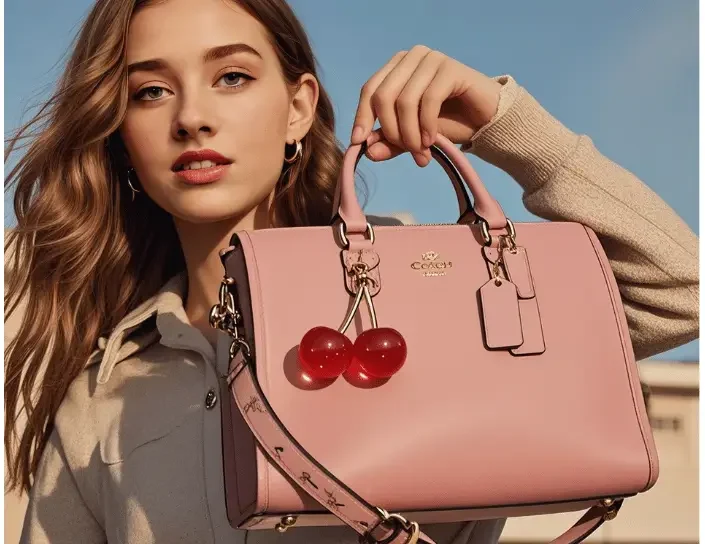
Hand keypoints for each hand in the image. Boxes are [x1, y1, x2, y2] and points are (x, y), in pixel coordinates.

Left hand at [350, 45, 501, 166]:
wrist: (485, 120)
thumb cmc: (448, 123)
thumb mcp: (413, 136)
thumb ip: (390, 142)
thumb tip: (367, 151)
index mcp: (396, 67)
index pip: (369, 90)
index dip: (362, 117)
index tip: (358, 143)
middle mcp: (411, 58)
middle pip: (383, 96)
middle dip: (392, 131)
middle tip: (408, 153)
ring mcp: (431, 59)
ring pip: (404, 101)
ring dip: (410, 134)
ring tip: (421, 153)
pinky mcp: (450, 68)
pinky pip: (428, 100)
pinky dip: (427, 126)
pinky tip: (433, 141)